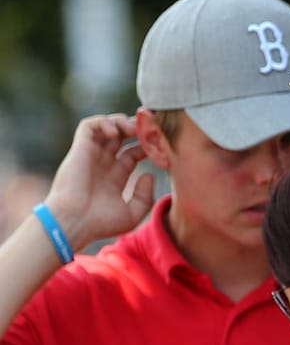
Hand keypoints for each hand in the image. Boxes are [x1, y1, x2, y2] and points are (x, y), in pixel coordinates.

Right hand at [42, 114, 154, 250]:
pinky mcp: (79, 149)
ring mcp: (91, 155)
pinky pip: (89, 126)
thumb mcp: (131, 214)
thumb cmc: (99, 223)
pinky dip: (103, 122)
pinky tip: (116, 132)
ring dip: (121, 122)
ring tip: (133, 130)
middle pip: (122, 137)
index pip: (133, 153)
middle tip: (149, 131)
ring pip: (106, 127)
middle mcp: (103, 163)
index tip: (160, 148)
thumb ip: (145, 196)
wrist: (73, 222)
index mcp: (115, 177)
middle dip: (136, 129)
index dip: (147, 147)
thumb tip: (149, 174)